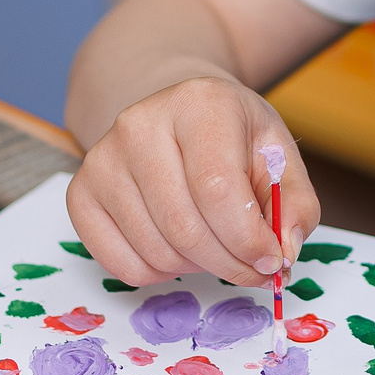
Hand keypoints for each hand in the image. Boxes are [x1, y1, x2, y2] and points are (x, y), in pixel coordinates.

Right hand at [68, 75, 319, 288]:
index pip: (217, 188)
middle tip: (253, 269)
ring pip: (156, 251)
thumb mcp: (278, 155)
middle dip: (229, 263)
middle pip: (185, 227)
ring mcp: (102, 158)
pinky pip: (121, 264)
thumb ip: (294, 205)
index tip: (272, 260)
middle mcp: (140, 124)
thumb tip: (284, 253)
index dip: (248, 239)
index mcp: (198, 102)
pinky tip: (178, 246)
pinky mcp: (80, 193)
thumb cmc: (231, 137)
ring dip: (198, 267)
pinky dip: (159, 272)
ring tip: (215, 243)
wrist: (178, 114)